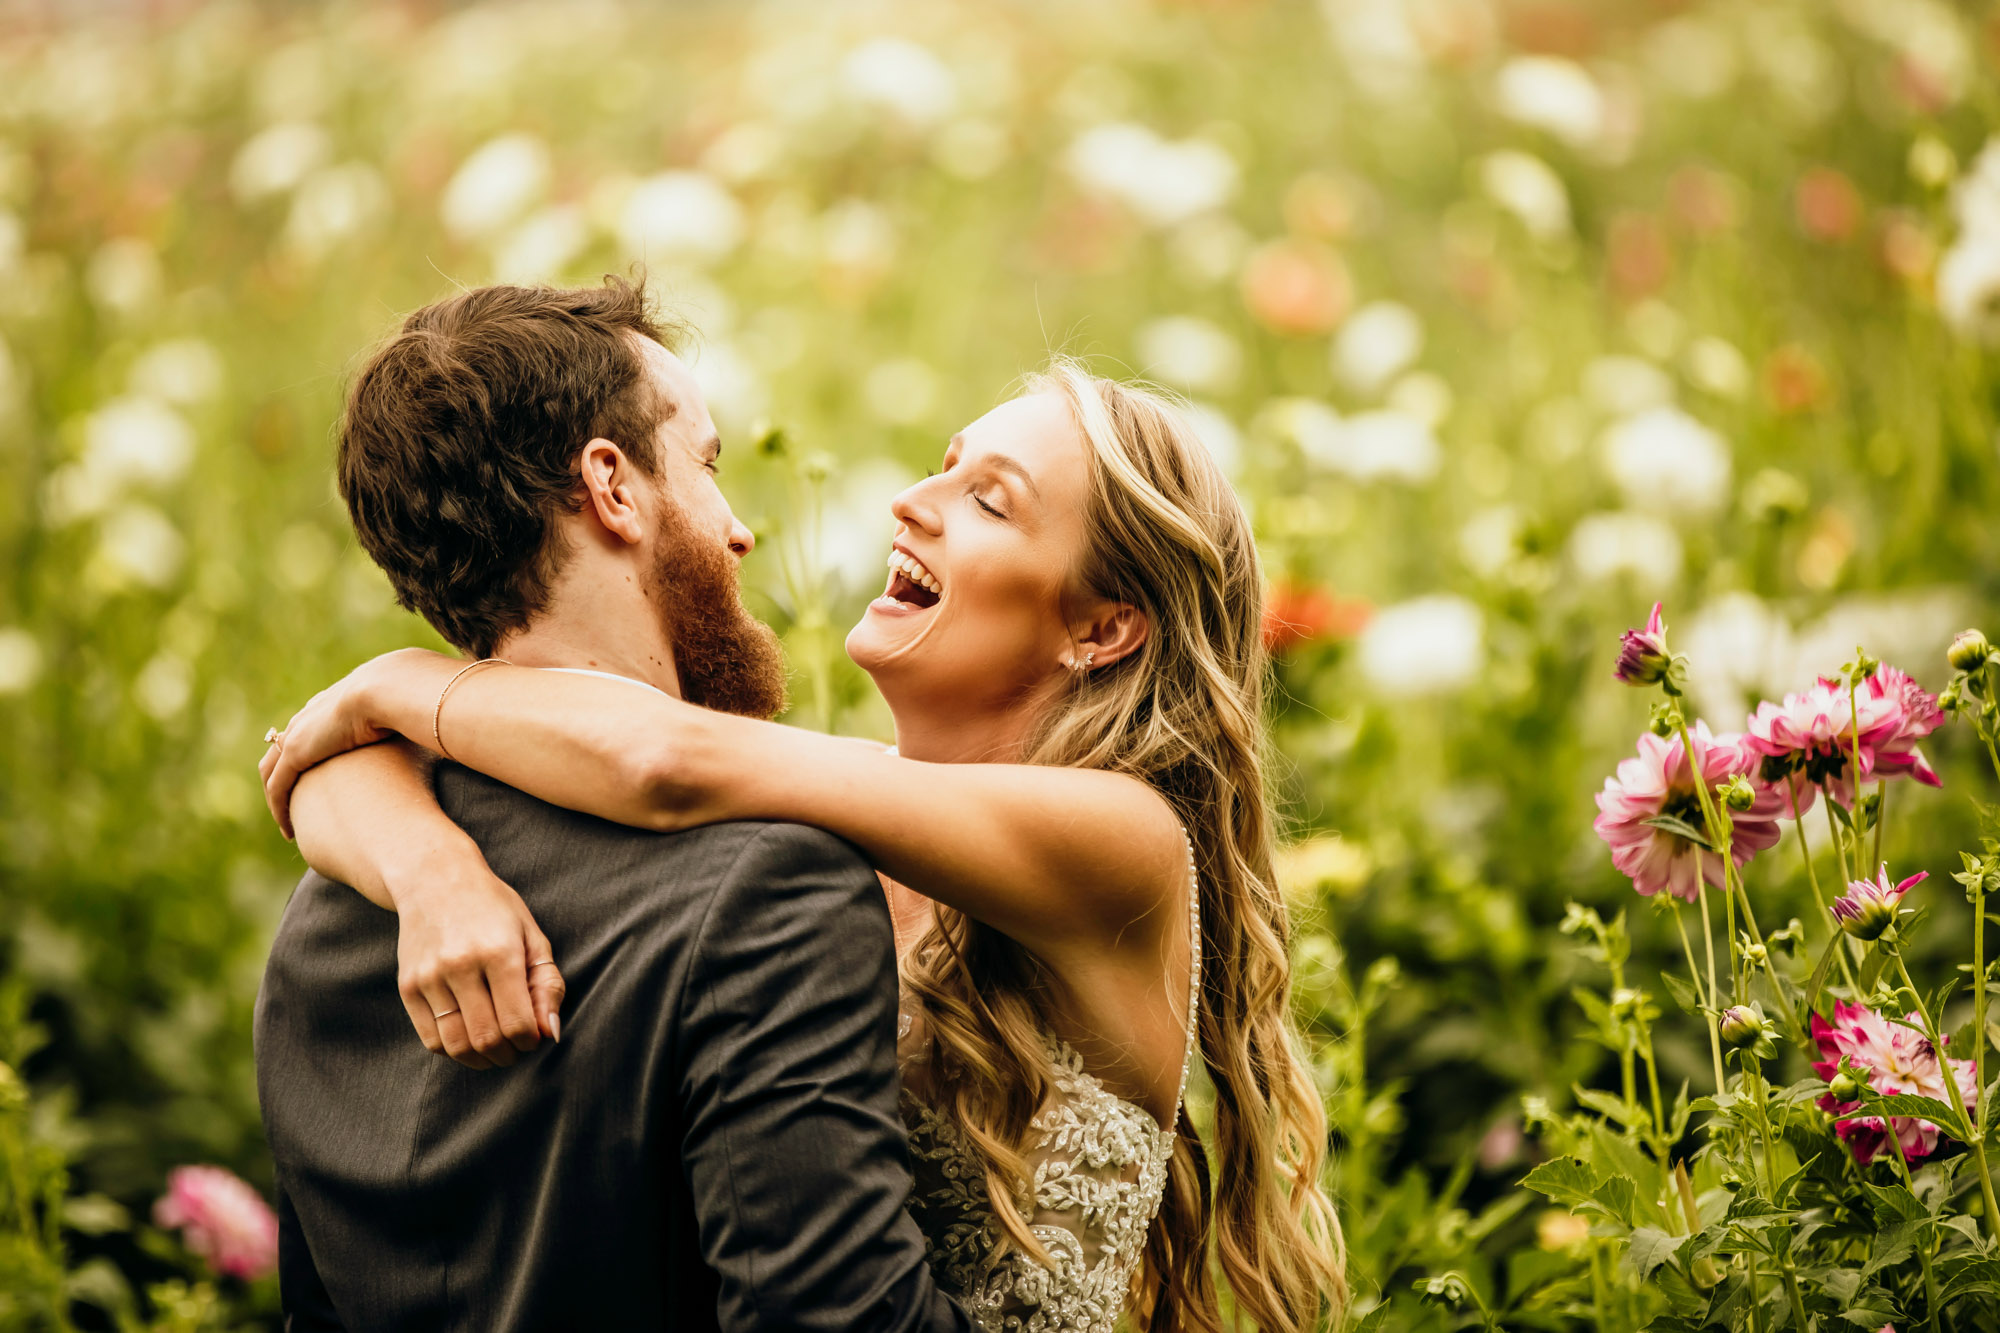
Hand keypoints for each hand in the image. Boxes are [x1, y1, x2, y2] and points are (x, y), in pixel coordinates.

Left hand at [259, 653, 415, 837]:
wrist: (394, 690)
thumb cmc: (417, 698)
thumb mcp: (418, 708)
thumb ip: (422, 720)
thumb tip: (444, 729)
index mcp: (341, 700)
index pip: (320, 726)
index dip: (320, 750)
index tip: (329, 774)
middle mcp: (315, 714)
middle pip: (289, 745)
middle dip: (290, 772)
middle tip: (299, 800)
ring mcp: (302, 732)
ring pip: (275, 768)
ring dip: (280, 795)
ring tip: (289, 821)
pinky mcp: (296, 752)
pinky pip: (277, 787)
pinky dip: (279, 808)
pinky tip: (287, 829)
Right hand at [393, 854, 566, 1069]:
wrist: (434, 879)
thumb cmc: (493, 909)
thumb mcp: (531, 936)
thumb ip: (547, 986)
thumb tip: (551, 1033)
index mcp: (499, 952)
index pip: (516, 1023)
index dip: (530, 1041)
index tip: (534, 1037)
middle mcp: (460, 965)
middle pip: (486, 1039)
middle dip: (508, 1054)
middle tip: (516, 1048)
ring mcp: (428, 977)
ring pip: (456, 1045)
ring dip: (481, 1059)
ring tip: (494, 1050)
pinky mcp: (407, 987)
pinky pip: (431, 1040)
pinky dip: (454, 1051)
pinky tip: (468, 1039)